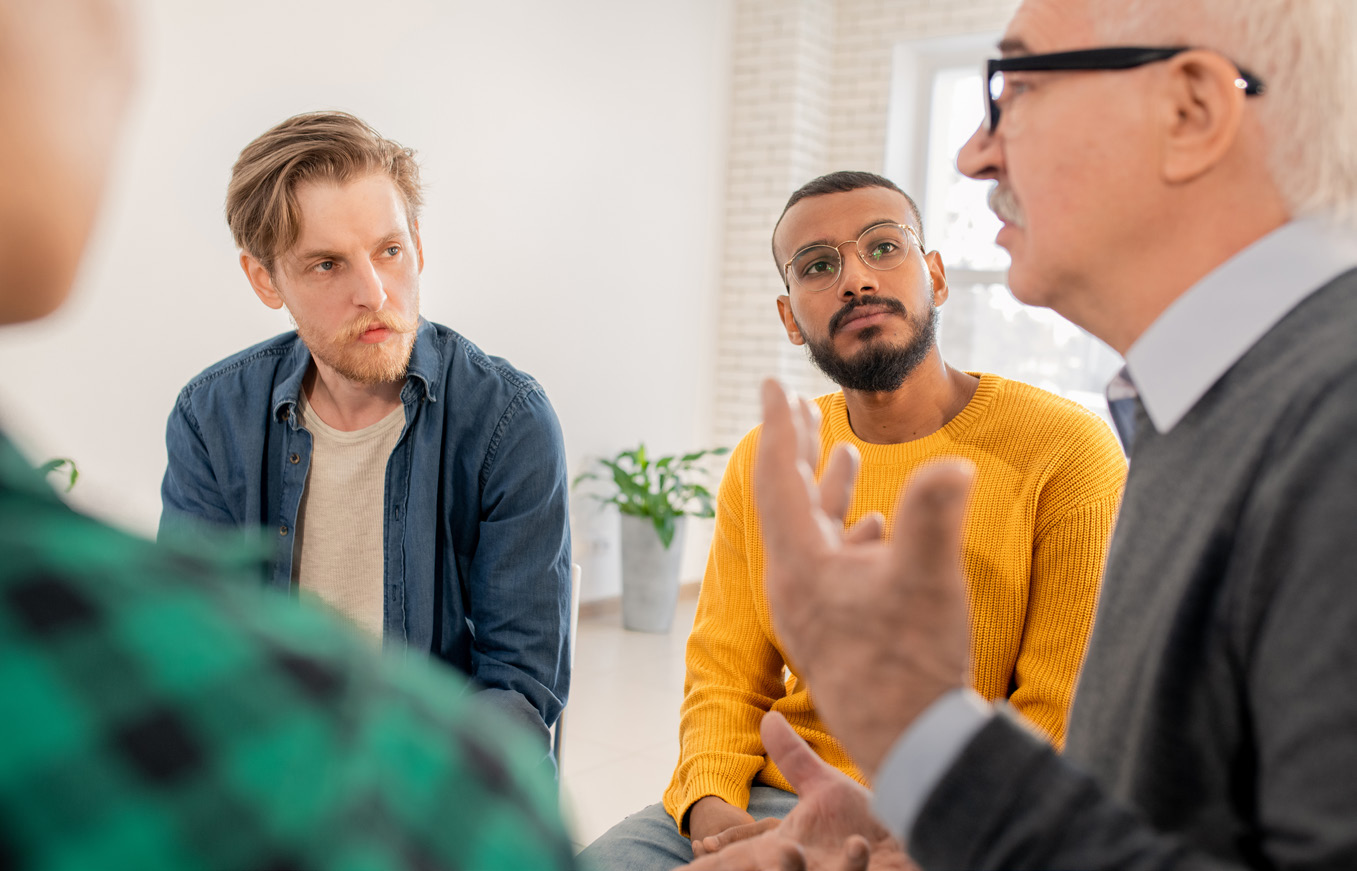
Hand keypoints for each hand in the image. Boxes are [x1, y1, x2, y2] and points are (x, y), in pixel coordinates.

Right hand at [681, 713, 916, 870]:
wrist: (917, 840)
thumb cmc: (869, 823)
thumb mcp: (825, 789)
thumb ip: (794, 759)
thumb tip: (767, 717)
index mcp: (784, 850)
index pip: (735, 858)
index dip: (710, 860)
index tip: (690, 851)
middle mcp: (800, 869)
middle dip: (740, 869)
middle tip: (734, 848)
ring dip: (788, 870)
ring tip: (790, 851)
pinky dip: (852, 865)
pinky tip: (859, 844)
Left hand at [752, 379, 973, 776]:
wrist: (913, 749)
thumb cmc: (912, 668)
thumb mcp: (927, 582)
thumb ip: (934, 515)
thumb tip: (954, 465)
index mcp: (799, 565)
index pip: (780, 479)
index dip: (780, 427)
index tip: (772, 384)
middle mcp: (796, 585)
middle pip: (789, 501)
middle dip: (797, 449)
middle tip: (797, 406)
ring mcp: (814, 610)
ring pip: (813, 533)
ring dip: (827, 490)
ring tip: (840, 452)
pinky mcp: (836, 631)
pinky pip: (834, 566)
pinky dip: (850, 535)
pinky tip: (874, 527)